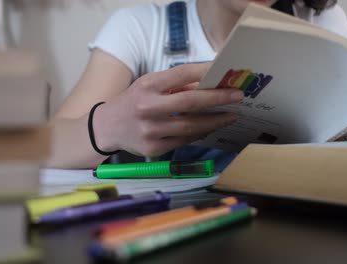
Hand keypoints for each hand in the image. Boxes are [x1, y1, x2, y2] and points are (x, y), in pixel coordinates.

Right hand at [93, 63, 243, 156]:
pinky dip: (201, 133)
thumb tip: (208, 83)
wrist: (108, 127)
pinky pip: (184, 140)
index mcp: (147, 86)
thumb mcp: (149, 86)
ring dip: (215, 120)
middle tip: (238, 96)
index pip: (181, 74)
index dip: (206, 71)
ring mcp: (150, 131)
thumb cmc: (133, 101)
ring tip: (231, 116)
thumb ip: (176, 85)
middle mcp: (147, 107)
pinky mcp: (154, 148)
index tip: (226, 72)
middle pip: (190, 102)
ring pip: (191, 126)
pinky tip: (211, 127)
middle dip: (218, 99)